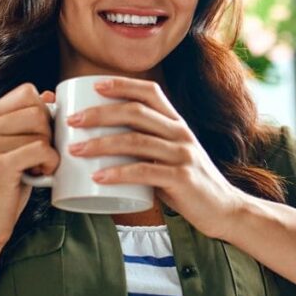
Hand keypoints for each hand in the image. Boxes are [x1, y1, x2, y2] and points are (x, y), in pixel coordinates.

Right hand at [0, 84, 58, 253]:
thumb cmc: (2, 190)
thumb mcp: (13, 150)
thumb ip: (25, 124)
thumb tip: (49, 94)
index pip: (26, 92)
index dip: (44, 112)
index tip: (40, 136)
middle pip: (37, 109)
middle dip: (49, 133)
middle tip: (42, 156)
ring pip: (41, 130)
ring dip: (50, 151)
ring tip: (39, 167)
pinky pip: (41, 149)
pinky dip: (50, 163)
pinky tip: (41, 175)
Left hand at [67, 77, 249, 238]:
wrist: (224, 209)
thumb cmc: (189, 185)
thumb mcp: (172, 157)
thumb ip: (147, 148)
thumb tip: (105, 144)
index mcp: (177, 124)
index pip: (150, 92)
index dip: (122, 85)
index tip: (94, 85)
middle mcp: (181, 134)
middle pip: (136, 113)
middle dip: (99, 114)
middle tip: (72, 122)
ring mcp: (182, 155)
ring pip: (136, 141)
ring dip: (101, 144)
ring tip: (75, 150)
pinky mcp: (181, 178)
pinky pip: (144, 172)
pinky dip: (118, 173)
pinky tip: (99, 176)